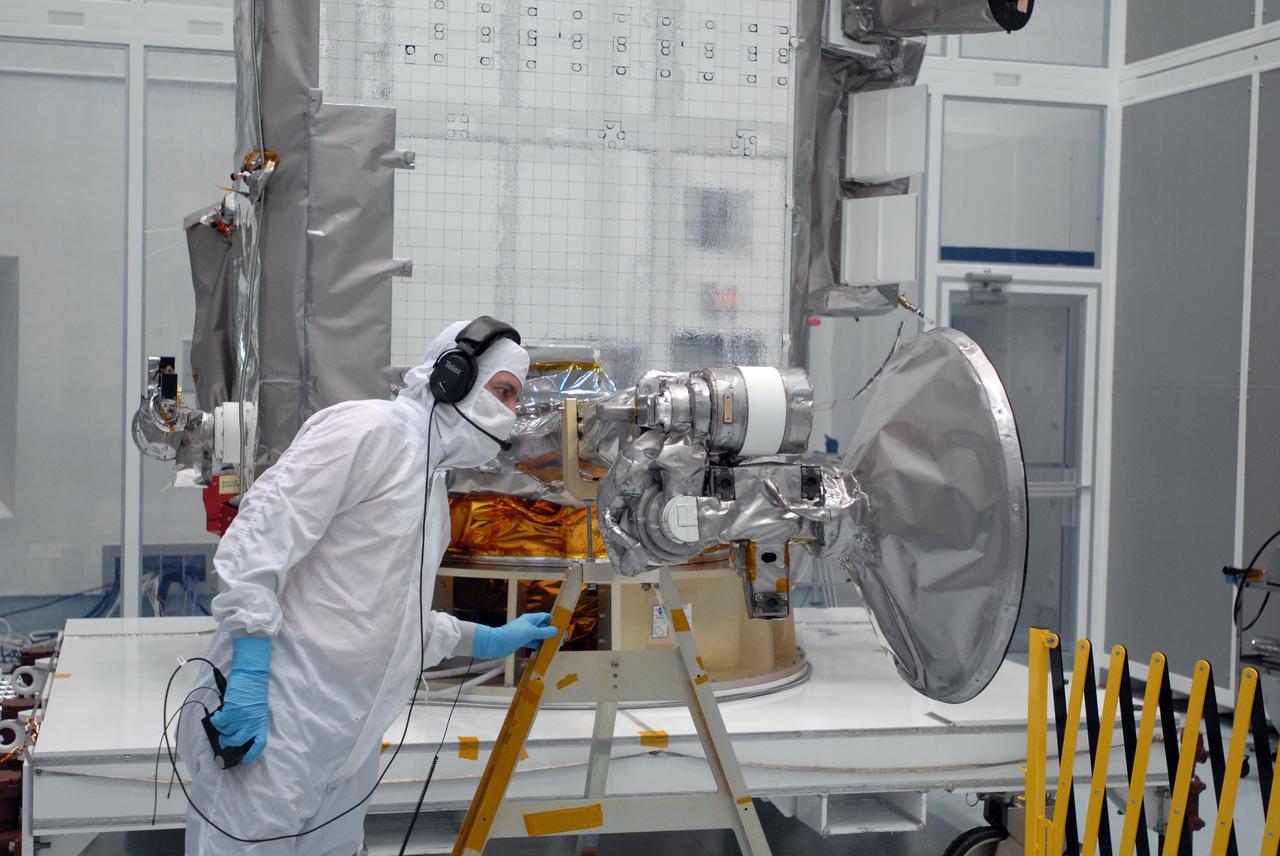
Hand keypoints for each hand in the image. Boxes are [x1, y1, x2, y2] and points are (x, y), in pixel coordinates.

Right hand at [210, 635, 271, 764]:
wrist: (252, 675)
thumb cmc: (254, 691)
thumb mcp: (256, 709)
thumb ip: (250, 722)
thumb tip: (236, 734)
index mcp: (261, 722)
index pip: (259, 744)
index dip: (252, 754)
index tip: (245, 760)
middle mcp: (251, 723)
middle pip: (236, 742)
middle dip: (227, 741)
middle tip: (224, 737)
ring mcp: (241, 718)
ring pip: (225, 731)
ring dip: (221, 727)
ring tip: (223, 719)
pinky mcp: (231, 711)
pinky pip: (219, 722)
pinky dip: (216, 720)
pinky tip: (219, 714)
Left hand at [472, 613, 557, 659]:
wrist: (496, 644)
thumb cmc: (512, 634)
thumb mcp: (530, 632)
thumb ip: (543, 632)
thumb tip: (555, 630)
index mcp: (531, 619)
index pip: (546, 617)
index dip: (555, 621)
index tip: (563, 627)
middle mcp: (529, 625)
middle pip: (544, 627)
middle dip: (553, 632)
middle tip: (562, 639)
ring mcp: (526, 634)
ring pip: (540, 636)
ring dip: (547, 640)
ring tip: (556, 646)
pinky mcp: (522, 641)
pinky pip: (534, 643)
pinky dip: (540, 646)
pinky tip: (545, 650)